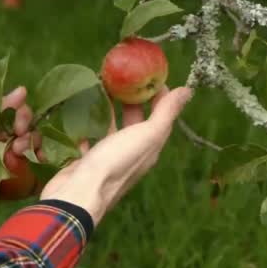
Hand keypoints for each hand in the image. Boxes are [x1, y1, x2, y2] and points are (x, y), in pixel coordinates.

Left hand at [0, 86, 38, 232]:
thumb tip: (22, 91)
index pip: (12, 115)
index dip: (22, 118)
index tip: (19, 128)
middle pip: (22, 134)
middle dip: (28, 137)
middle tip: (19, 148)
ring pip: (23, 156)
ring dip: (29, 155)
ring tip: (17, 161)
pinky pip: (18, 182)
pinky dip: (27, 177)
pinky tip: (28, 175)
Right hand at [39, 85, 193, 226]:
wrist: (79, 194)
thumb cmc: (116, 162)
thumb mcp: (146, 135)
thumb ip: (166, 114)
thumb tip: (188, 90)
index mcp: (149, 148)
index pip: (160, 117)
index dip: (158, 95)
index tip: (150, 73)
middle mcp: (131, 153)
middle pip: (136, 122)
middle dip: (132, 99)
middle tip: (123, 75)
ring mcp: (108, 158)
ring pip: (112, 129)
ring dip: (109, 110)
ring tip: (101, 87)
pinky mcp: (86, 161)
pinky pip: (89, 139)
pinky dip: (87, 125)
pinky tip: (80, 111)